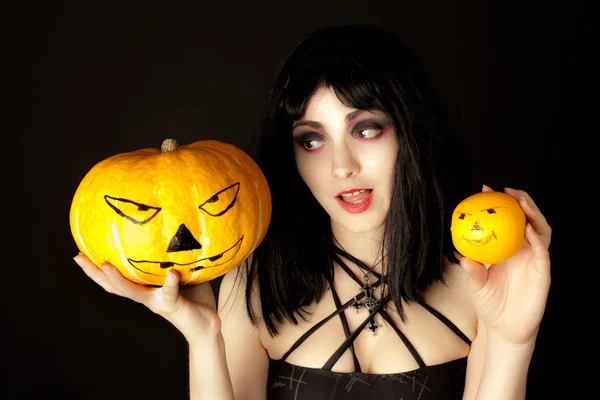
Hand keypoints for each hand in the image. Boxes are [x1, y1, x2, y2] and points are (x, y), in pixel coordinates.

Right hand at [74, 254, 220, 341]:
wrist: (208, 325)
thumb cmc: (195, 296)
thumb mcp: (181, 272)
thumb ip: (174, 257)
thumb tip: (174, 228)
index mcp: (144, 289)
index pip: (115, 278)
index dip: (96, 268)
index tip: (80, 253)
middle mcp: (145, 296)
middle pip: (113, 286)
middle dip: (93, 273)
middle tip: (78, 257)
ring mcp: (156, 302)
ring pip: (132, 292)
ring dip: (118, 280)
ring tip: (106, 265)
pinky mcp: (172, 305)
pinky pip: (169, 292)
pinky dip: (169, 283)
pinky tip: (170, 273)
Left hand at [460, 185, 551, 344]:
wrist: (505, 329)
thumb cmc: (490, 304)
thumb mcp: (476, 285)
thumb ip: (472, 271)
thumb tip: (462, 255)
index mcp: (506, 249)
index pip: (505, 221)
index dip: (498, 204)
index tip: (485, 190)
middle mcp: (522, 250)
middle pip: (527, 219)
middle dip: (521, 201)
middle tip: (507, 190)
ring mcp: (534, 260)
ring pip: (540, 230)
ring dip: (533, 214)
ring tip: (521, 202)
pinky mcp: (543, 272)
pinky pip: (543, 252)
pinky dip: (538, 239)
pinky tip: (529, 230)